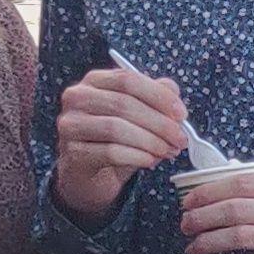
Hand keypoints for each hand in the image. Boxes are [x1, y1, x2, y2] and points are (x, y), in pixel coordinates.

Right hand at [53, 61, 191, 213]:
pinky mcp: (72, 152)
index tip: (182, 114)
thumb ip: (154, 98)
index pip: (128, 80)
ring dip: (150, 141)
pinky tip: (150, 161)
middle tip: (180, 139)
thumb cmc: (115, 139)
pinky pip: (109, 152)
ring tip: (167, 151)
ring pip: (116, 128)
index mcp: (95, 81)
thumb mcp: (137, 115)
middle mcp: (77, 98)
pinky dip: (136, 157)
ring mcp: (71, 125)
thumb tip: (173, 92)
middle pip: (123, 104)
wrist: (90, 173)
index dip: (159, 96)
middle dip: (159, 124)